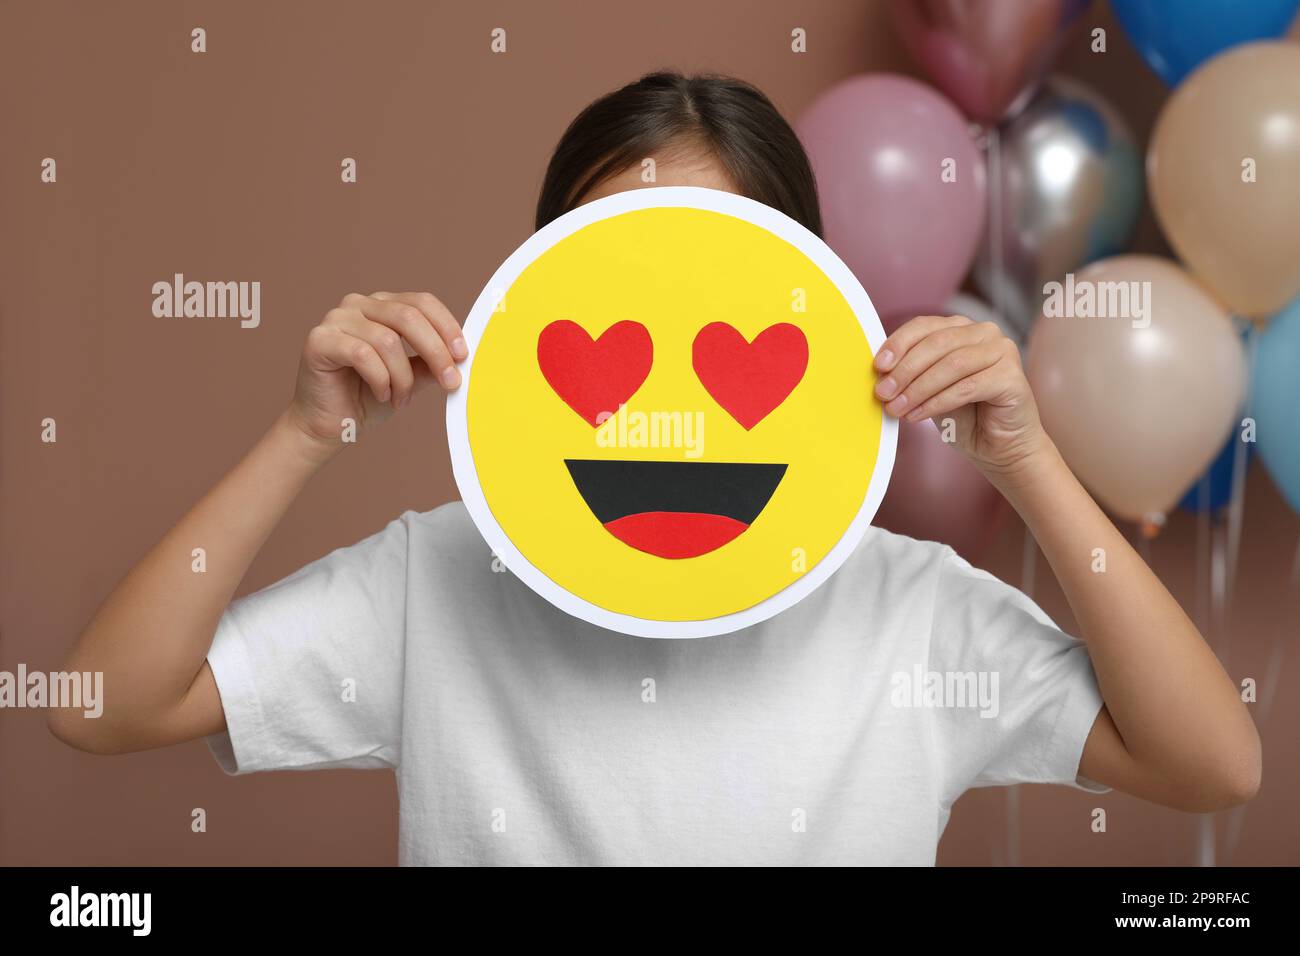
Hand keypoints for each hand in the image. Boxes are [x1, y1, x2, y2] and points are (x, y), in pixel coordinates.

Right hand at [286, 291, 466, 452]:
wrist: (329, 424)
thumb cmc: (366, 398)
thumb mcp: (410, 378)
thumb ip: (430, 364)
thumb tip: (461, 358)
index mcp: (381, 306)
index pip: (421, 302)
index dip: (447, 327)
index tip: (463, 355)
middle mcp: (357, 305)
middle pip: (408, 316)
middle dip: (436, 352)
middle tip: (451, 382)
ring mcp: (336, 319)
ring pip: (387, 340)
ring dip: (403, 377)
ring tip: (402, 399)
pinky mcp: (319, 340)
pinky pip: (362, 354)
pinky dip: (380, 379)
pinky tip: (382, 394)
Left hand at [874, 314, 1051, 484]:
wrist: (998, 448)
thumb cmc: (964, 417)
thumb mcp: (929, 390)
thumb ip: (911, 374)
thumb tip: (879, 371)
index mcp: (961, 328)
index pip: (924, 326)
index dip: (898, 344)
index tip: (878, 367)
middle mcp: (985, 332)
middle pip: (937, 343)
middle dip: (905, 370)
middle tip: (883, 393)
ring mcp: (1002, 351)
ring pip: (952, 364)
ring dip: (918, 388)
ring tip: (897, 409)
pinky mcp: (1012, 376)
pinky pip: (967, 386)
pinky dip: (938, 402)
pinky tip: (918, 415)